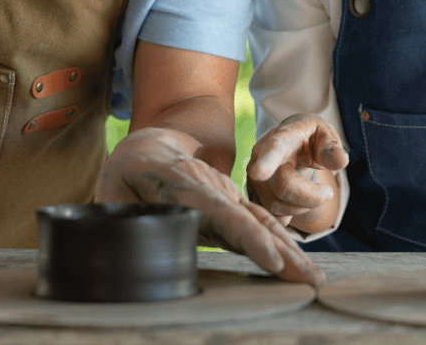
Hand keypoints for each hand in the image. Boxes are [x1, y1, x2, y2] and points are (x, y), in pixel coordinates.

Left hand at [94, 127, 325, 286]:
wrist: (150, 146)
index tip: (273, 260)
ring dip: (289, 252)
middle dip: (283, 251)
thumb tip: (132, 254)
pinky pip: (260, 226)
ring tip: (313, 279)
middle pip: (251, 220)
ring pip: (262, 223)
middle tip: (309, 280)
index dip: (248, 237)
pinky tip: (299, 267)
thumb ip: (120, 224)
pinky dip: (282, 246)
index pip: (220, 212)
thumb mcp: (112, 196)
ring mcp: (226, 195)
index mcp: (180, 183)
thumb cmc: (124, 177)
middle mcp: (212, 187)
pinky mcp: (233, 206)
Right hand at [247, 114, 348, 231]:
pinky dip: (290, 214)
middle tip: (328, 191)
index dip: (265, 163)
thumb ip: (333, 147)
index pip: (272, 151)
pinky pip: (273, 216)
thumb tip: (340, 160)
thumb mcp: (326, 135)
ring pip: (277, 206)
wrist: (293, 142)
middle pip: (283, 187)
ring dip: (302, 207)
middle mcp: (260, 158)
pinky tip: (298, 200)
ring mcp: (255, 179)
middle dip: (311, 197)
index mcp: (281, 139)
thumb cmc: (311, 138)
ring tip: (314, 193)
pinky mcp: (255, 195)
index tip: (259, 173)